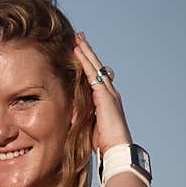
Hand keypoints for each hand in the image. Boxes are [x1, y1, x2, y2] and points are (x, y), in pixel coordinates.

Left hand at [73, 31, 132, 153]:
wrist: (115, 149)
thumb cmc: (103, 143)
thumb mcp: (89, 125)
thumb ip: (83, 116)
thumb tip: (69, 114)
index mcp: (106, 100)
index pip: (95, 77)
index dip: (87, 64)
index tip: (78, 52)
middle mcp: (109, 93)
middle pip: (97, 67)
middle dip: (87, 52)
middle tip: (79, 37)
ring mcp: (109, 93)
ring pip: (95, 67)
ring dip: (86, 52)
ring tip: (78, 38)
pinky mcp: (105, 96)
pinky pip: (93, 74)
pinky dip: (85, 62)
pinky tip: (78, 52)